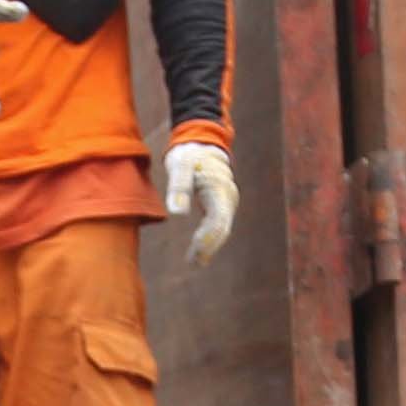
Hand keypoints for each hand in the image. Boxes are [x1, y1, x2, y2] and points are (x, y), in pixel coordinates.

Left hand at [163, 135, 237, 263]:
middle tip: (194, 262)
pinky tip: (200, 249)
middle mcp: (228, 197)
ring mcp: (228, 201)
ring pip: (223, 229)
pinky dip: (210, 238)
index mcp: (219, 189)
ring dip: (210, 245)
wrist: (203, 143)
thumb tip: (176, 213)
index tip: (195, 252)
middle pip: (223, 229)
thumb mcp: (180, 165)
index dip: (207, 239)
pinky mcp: (223, 203)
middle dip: (209, 247)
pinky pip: (219, 224)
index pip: (217, 221)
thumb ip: (179, 187)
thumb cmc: (189, 154)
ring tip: (196, 261)